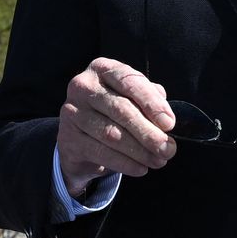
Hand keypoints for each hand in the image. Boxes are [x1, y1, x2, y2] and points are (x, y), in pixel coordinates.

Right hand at [56, 57, 175, 195]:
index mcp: (102, 69)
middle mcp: (82, 86)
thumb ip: (150, 100)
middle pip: (120, 109)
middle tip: (168, 149)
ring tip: (158, 161)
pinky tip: (140, 168)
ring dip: (139, 151)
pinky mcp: (67, 137)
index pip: (129, 82)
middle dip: (148, 132)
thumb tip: (166, 119)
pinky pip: (99, 152)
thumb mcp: (132, 98)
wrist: (80, 137)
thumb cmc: (114, 112)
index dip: (151, 103)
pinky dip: (124, 163)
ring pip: (111, 134)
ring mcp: (71, 111)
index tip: (169, 123)